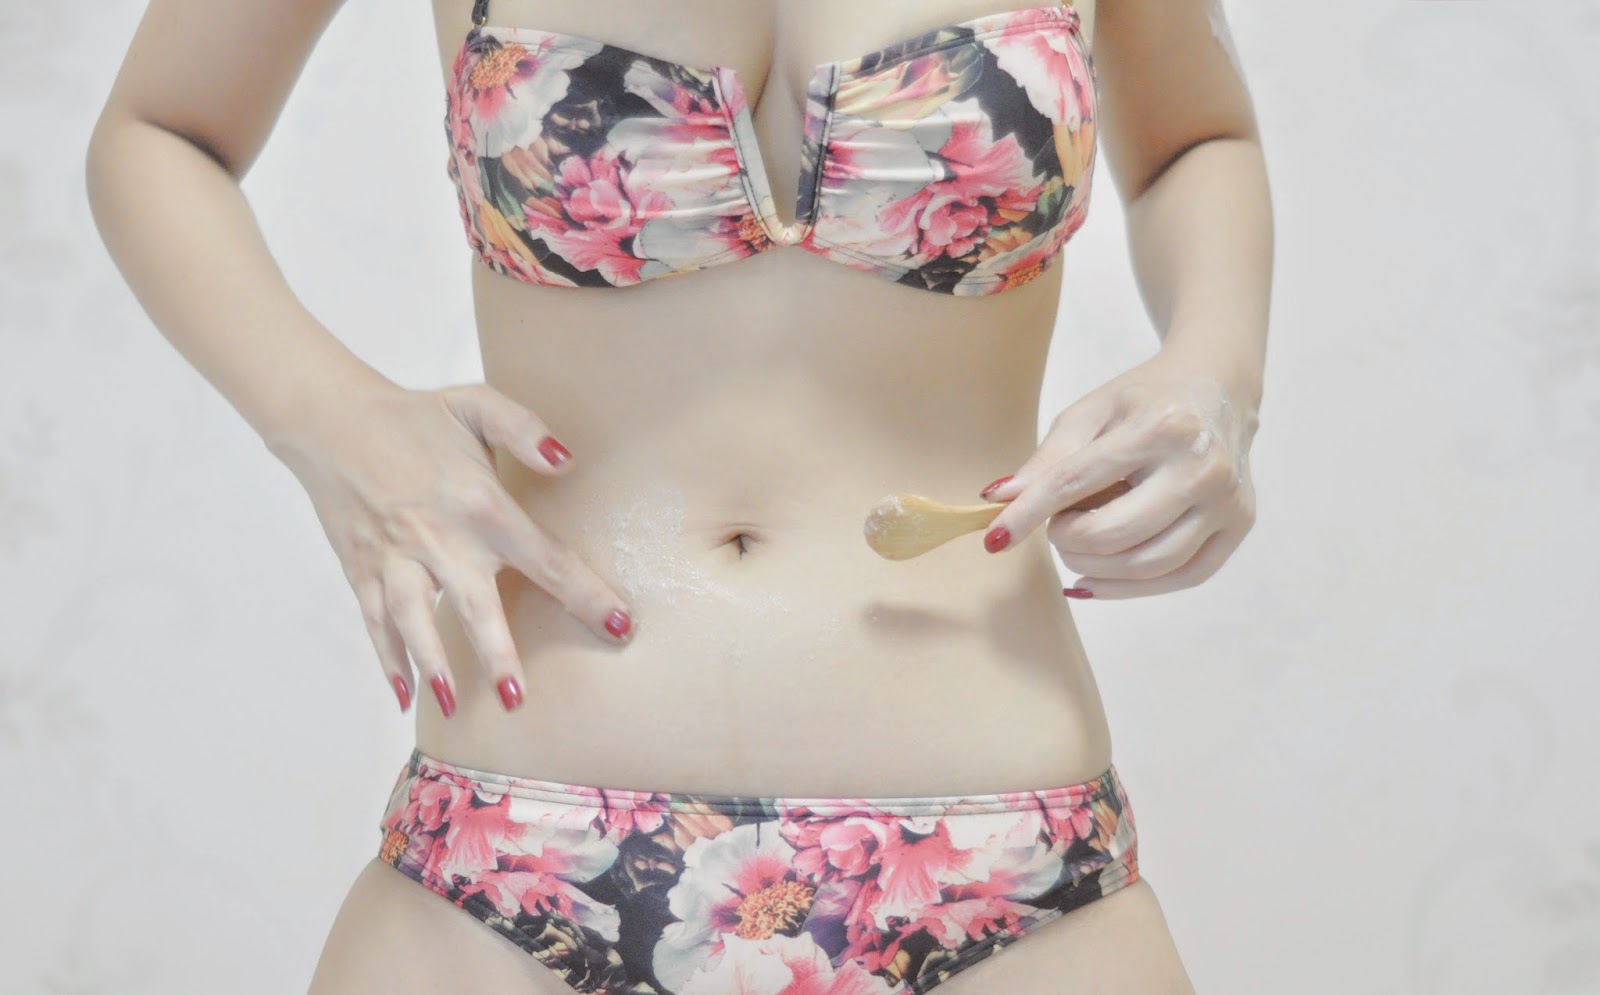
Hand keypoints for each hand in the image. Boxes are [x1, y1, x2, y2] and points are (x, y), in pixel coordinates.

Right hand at [267, 381, 635, 716]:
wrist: (330, 418)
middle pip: (473, 603)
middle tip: (518, 698)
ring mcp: (394, 556)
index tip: (620, 625)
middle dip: (496, 653)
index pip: (543, 557)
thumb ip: (525, 430)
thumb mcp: (476, 404)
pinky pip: (374, 619)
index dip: (585, 594)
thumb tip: (566, 461)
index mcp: (478, 502)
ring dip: (432, 662)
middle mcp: (437, 536)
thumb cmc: (414, 416)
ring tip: (450, 704)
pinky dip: (386, 657)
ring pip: (414, 619)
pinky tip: (403, 693)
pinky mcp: (361, 567)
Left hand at [976, 350, 1259, 598]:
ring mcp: (1228, 500)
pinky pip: (1182, 577)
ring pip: (1147, 565)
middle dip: (1067, 540)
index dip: (1029, 514)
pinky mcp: (1240, 525)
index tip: (994, 537)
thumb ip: (1047, 460)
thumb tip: (1000, 501)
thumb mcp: (1090, 413)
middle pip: (1115, 534)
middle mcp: (1202, 467)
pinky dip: (1130, 588)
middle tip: (1056, 527)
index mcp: (1161, 427)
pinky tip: (1096, 579)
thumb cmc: (1146, 400)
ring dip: (1094, 567)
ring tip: (1077, 545)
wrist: (1220, 387)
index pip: (1078, 482)